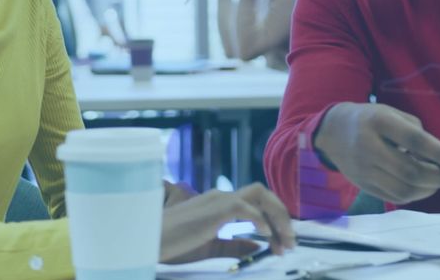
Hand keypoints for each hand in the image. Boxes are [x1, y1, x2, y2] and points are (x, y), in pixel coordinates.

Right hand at [160, 183, 296, 262]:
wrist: (149, 241)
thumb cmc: (172, 245)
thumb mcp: (210, 247)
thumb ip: (234, 244)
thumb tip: (259, 244)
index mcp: (219, 203)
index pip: (256, 202)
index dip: (274, 220)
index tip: (283, 243)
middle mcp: (221, 195)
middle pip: (263, 193)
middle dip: (282, 215)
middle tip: (291, 242)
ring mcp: (219, 199)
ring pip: (260, 194)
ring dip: (277, 215)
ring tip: (284, 239)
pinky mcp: (216, 209)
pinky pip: (246, 208)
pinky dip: (260, 220)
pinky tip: (266, 235)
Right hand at [313, 103, 439, 204]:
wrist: (333, 131)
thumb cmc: (371, 120)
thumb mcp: (392, 114)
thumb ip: (417, 133)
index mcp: (378, 122)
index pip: (415, 141)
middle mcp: (368, 147)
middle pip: (411, 171)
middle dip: (439, 176)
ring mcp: (364, 170)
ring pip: (405, 190)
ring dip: (430, 188)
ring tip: (439, 178)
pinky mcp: (363, 185)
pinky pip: (396, 197)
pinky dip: (416, 194)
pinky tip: (423, 184)